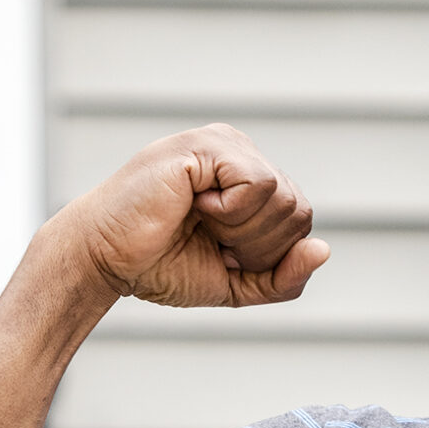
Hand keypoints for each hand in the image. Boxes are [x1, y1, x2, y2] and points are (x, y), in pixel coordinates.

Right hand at [58, 124, 330, 308]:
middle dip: (257, 247)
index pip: (299, 218)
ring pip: (283, 198)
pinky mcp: (206, 146)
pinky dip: (232, 213)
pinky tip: (196, 206)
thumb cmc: (159, 265)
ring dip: (242, 232)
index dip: (268, 254)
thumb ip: (282, 277)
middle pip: (298, 210)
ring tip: (199, 223)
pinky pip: (259, 184)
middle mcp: (240, 152)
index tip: (220, 254)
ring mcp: (224, 144)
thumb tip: (324, 250)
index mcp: (248, 176)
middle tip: (209, 241)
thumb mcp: (236, 283)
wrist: (104, 260)